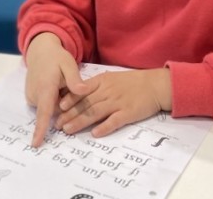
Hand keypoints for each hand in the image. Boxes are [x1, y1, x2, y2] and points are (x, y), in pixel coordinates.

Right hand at [24, 32, 88, 147]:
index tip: (36, 143)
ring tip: (61, 85)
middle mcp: (35, 95)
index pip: (44, 112)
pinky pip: (46, 105)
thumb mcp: (69, 64)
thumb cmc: (57, 58)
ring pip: (50, 109)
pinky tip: (56, 87)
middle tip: (68, 87)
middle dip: (65, 107)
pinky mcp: (31, 97)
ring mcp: (31, 96)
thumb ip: (75, 79)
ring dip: (59, 102)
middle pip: (53, 112)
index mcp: (45, 88)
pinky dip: (54, 100)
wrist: (41, 51)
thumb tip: (83, 91)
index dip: (41, 128)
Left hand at [55, 68, 171, 137]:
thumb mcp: (111, 78)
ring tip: (68, 129)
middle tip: (57, 124)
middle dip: (69, 114)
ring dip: (80, 121)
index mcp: (102, 81)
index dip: (69, 99)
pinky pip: (114, 121)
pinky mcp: (129, 113)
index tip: (58, 107)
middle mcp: (108, 91)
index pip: (82, 90)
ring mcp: (118, 102)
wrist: (155, 85)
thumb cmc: (132, 82)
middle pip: (85, 103)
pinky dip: (104, 127)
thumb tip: (76, 94)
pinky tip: (95, 134)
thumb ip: (95, 86)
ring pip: (95, 112)